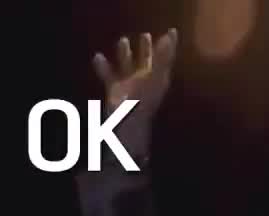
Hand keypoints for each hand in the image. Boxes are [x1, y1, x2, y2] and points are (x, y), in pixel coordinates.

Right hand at [92, 30, 178, 159]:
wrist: (125, 131)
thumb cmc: (141, 105)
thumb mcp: (154, 78)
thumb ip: (162, 58)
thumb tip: (169, 38)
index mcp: (158, 80)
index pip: (165, 60)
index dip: (168, 46)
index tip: (171, 32)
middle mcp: (146, 83)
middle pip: (148, 63)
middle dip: (147, 50)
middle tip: (145, 35)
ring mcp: (130, 89)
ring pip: (128, 68)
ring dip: (125, 55)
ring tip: (122, 40)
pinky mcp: (115, 94)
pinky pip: (110, 77)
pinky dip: (104, 67)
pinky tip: (98, 56)